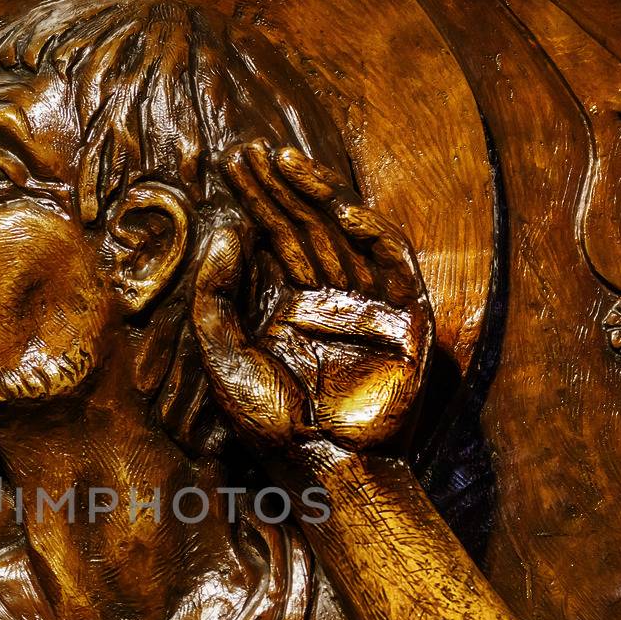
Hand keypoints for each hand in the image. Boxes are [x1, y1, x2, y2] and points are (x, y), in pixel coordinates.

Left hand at [192, 141, 432, 453]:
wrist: (324, 470)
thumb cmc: (270, 425)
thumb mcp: (223, 356)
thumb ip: (216, 296)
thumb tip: (225, 229)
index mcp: (288, 307)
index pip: (273, 239)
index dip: (255, 201)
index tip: (231, 164)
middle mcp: (329, 300)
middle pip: (305, 228)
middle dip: (280, 188)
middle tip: (251, 149)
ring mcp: (367, 306)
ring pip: (344, 235)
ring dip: (317, 196)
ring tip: (283, 161)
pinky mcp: (404, 319)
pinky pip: (392, 264)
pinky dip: (372, 235)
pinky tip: (341, 209)